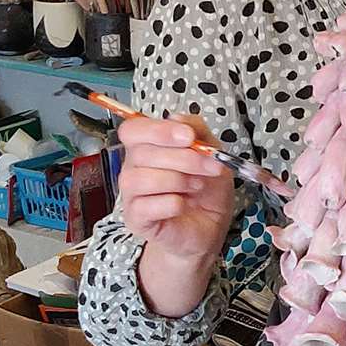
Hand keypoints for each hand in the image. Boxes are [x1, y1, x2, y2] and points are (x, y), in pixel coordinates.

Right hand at [119, 114, 233, 259]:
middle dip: (184, 158)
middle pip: (142, 153)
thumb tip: (178, 118)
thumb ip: (198, 131)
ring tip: (197, 187)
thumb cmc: (207, 189)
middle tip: (210, 167)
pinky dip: (172, 203)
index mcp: (148, 147)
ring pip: (141, 178)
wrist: (210, 227)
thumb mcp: (213, 154)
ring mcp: (131, 194)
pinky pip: (146, 206)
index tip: (188, 137)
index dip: (159, 130)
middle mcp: (134, 168)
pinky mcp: (136, 219)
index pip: (134, 129)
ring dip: (178, 181)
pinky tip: (184, 205)